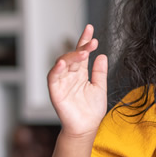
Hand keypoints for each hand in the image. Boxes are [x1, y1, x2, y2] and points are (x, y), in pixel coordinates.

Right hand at [47, 24, 108, 138]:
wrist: (86, 128)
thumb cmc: (91, 110)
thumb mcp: (100, 87)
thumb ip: (100, 72)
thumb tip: (102, 55)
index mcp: (80, 73)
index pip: (81, 53)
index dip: (84, 40)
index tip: (90, 28)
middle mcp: (69, 75)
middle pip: (72, 56)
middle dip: (81, 47)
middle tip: (92, 42)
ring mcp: (62, 83)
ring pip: (62, 64)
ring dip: (71, 56)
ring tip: (83, 51)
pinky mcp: (55, 92)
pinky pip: (53, 78)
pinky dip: (56, 70)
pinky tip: (63, 62)